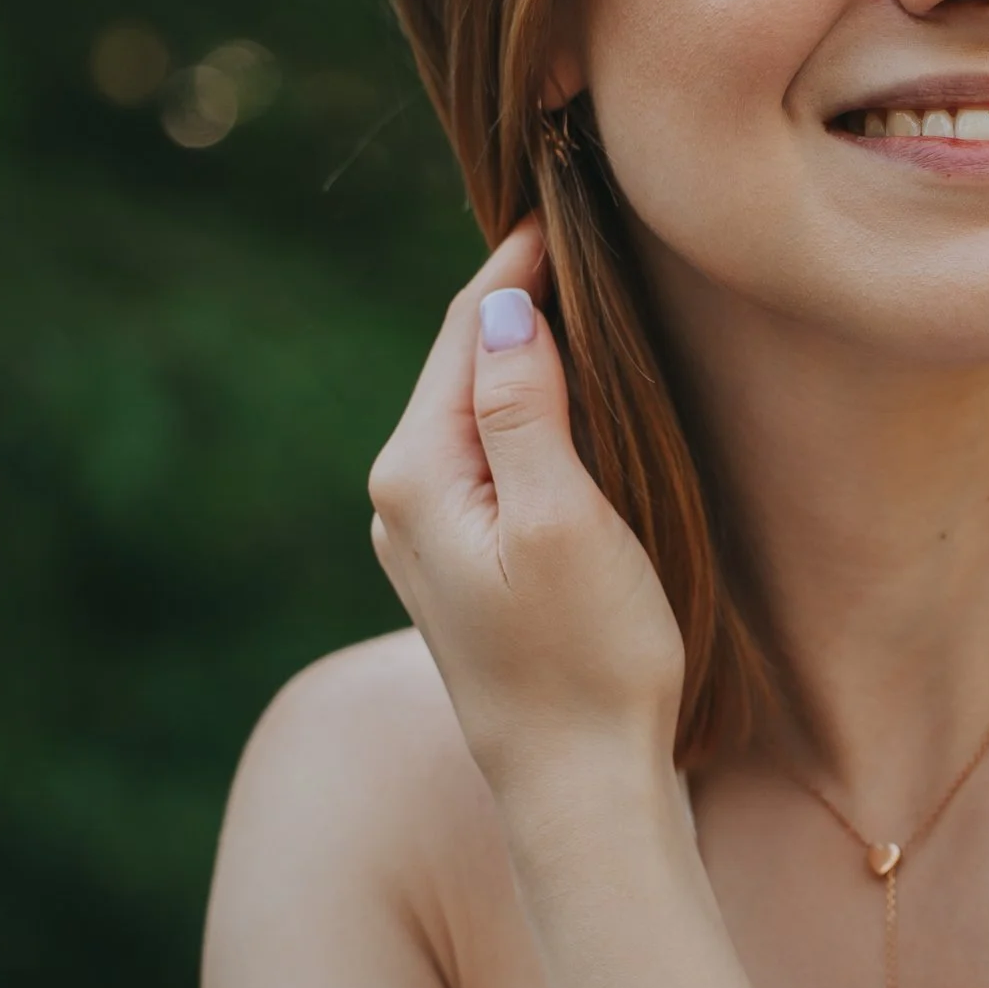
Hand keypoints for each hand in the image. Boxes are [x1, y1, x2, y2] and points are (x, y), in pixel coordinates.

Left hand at [367, 224, 687, 831]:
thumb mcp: (565, 518)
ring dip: (527, 357)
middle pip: (461, 364)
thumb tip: (502, 304)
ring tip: (586, 292)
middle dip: (517, 298)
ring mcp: (427, 538)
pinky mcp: (463, 570)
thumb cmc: (588, 661)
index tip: (565, 196)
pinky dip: (532, 415)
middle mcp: (400, 498)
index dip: (517, 261)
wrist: (579, 791)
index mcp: (414, 473)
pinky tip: (577, 400)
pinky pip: (492, 460)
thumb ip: (525, 406)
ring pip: (478, 412)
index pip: (462, 329)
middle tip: (579, 225)